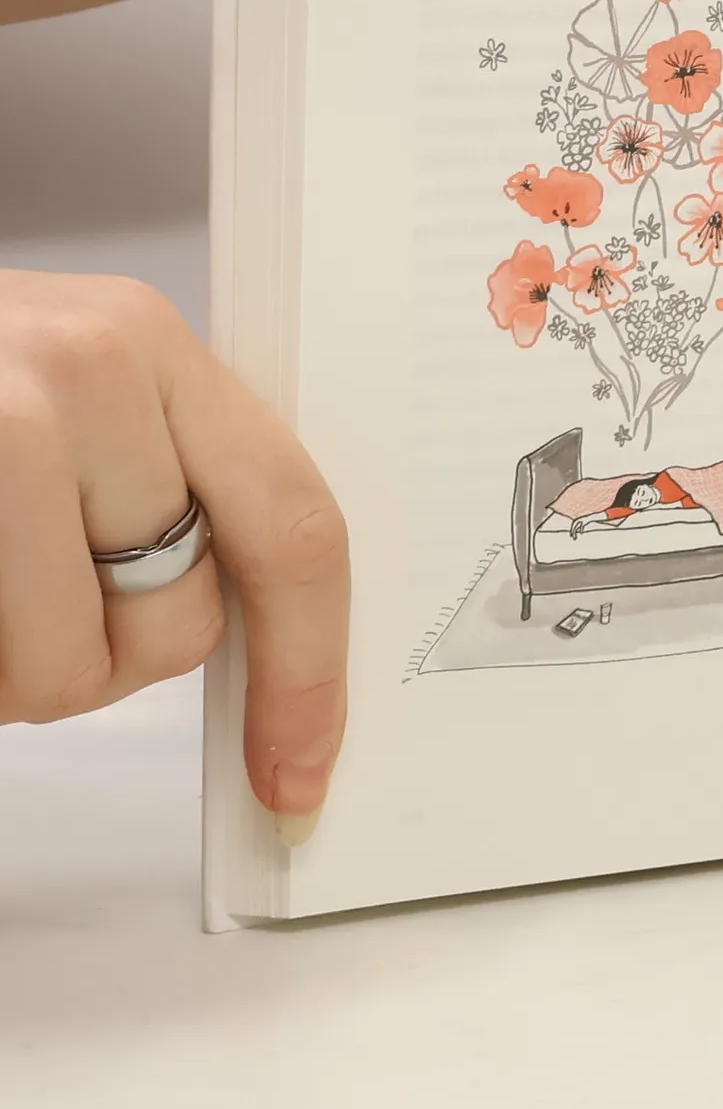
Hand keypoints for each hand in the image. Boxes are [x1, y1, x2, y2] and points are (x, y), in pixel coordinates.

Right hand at [0, 271, 346, 819]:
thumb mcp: (72, 385)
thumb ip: (168, 470)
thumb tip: (267, 632)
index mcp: (150, 342)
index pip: (293, 528)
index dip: (307, 666)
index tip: (300, 766)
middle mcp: (84, 369)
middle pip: (180, 622)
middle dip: (111, 655)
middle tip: (32, 601)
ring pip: (66, 668)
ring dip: (13, 670)